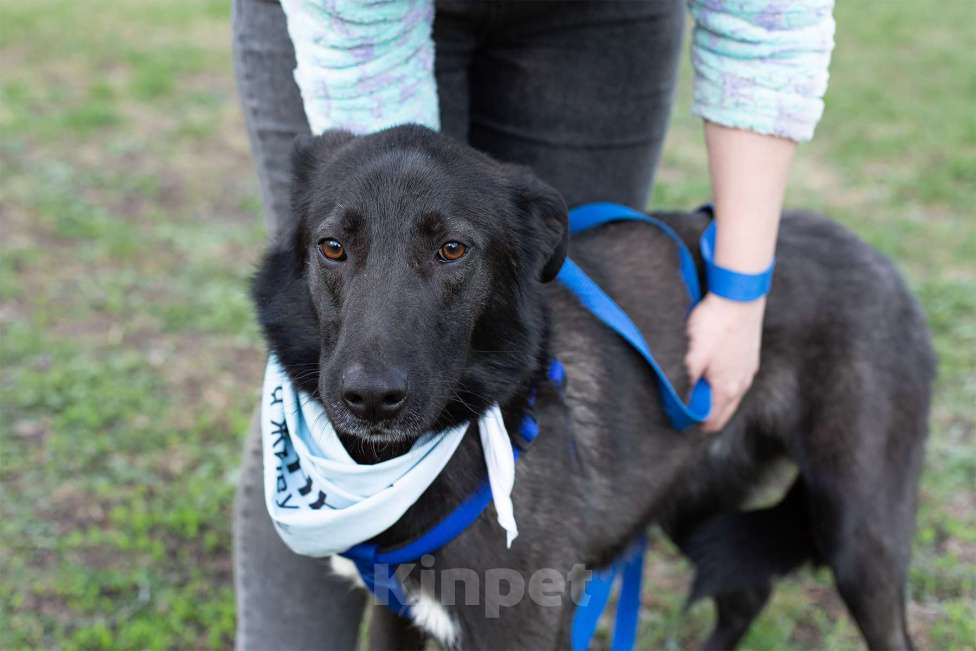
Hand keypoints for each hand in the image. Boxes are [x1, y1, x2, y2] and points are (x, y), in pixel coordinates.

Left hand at [685, 292, 765, 431]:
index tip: (680, 421)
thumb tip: (682, 403)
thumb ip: (688, 383)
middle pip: (725, 412)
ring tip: (699, 395)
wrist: (738, 297)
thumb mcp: (692, 356)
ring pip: (732, 396)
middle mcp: (742, 383)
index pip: (713, 420)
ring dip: (716, 399)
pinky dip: (725, 385)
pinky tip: (715, 376)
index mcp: (727, 388)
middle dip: (707, 416)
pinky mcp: (750, 356)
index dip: (695, 423)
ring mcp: (749, 369)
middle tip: (688, 413)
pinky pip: (737, 380)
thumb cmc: (713, 325)